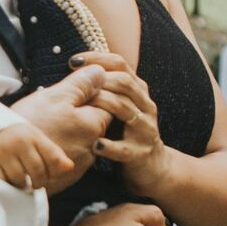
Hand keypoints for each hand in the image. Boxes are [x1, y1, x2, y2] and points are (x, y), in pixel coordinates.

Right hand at [0, 121, 72, 190]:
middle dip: (37, 181)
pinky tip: (4, 179)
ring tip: (15, 177)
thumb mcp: (32, 139)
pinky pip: (4, 184)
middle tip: (31, 180)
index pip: (54, 160)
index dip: (53, 172)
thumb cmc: (10, 137)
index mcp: (32, 135)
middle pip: (39, 174)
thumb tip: (69, 167)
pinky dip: (5, 185)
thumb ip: (51, 153)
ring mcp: (2, 154)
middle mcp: (18, 143)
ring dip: (20, 184)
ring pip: (21, 181)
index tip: (47, 174)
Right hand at [9, 65, 110, 177]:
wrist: (3, 157)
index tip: (70, 94)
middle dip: (80, 115)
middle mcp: (93, 149)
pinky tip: (44, 143)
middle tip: (54, 109)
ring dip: (70, 133)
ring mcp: (80, 166)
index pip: (107, 105)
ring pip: (82, 142)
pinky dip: (61, 150)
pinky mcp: (67, 178)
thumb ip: (81, 84)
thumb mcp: (54, 97)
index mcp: (93, 126)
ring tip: (46, 126)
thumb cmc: (28, 123)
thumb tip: (102, 72)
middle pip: (95, 125)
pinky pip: (70, 158)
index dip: (90, 95)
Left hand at [70, 52, 169, 195]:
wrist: (153, 167)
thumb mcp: (119, 107)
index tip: (73, 60)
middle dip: (98, 79)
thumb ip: (104, 89)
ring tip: (80, 105)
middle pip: (124, 82)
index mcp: (138, 91)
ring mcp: (144, 129)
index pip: (120, 64)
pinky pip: (123, 148)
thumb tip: (75, 70)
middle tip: (75, 81)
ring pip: (125, 109)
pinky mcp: (140, 153)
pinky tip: (94, 144)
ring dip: (102, 103)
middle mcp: (145, 105)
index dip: (97, 58)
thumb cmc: (126, 133)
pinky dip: (108, 146)